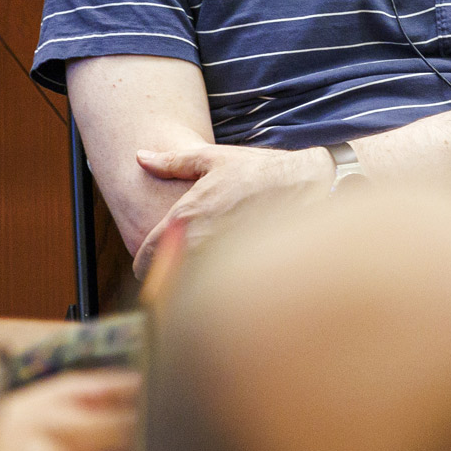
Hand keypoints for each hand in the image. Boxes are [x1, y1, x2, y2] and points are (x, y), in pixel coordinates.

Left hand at [131, 142, 333, 273]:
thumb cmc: (260, 169)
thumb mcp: (214, 159)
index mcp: (184, 219)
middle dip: (169, 277)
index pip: (145, 261)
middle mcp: (200, 244)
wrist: (309, 182)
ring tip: (208, 270)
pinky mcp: (248, 272)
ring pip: (192, 291)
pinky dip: (222, 288)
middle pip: (165, 283)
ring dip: (194, 284)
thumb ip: (172, 161)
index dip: (147, 262)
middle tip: (180, 266)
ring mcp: (225, 262)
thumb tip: (141, 157)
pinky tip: (233, 274)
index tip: (156, 261)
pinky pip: (223, 293)